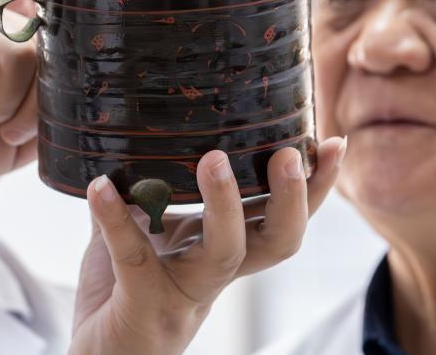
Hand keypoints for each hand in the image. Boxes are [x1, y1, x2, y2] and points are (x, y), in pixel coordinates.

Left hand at [70, 137, 346, 354]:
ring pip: (224, 255)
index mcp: (224, 253)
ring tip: (214, 158)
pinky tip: (100, 188)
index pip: (283, 221)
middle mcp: (214, 275)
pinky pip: (135, 259)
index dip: (315, 189)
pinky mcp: (142, 306)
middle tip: (289, 154)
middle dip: (290, 199)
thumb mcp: (144, 234)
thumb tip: (143, 129)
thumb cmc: (120, 294)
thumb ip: (148, 192)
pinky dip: (116, 219)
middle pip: (276, 243)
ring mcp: (182, 294)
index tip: (334, 144)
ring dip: (225, 205)